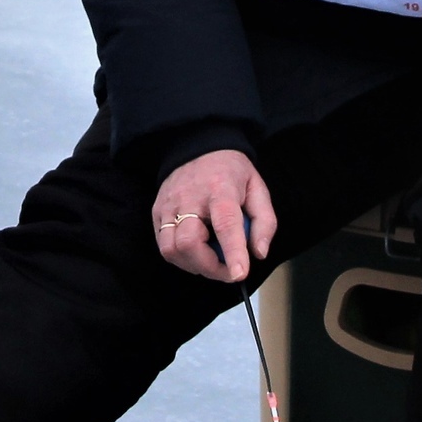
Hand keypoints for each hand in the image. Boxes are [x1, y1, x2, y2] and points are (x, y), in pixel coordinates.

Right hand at [152, 150, 275, 282]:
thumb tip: (259, 253)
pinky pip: (164, 246)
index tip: (240, 273)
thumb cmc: (231, 172)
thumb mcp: (258, 188)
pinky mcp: (157, 212)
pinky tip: (197, 252)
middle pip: (189, 242)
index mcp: (221, 188)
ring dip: (194, 265)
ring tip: (212, 261)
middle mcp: (190, 197)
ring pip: (171, 249)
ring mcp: (169, 205)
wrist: (198, 147)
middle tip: (228, 271)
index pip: (225, 223)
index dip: (232, 251)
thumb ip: (264, 222)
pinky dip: (182, 258)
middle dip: (210, 267)